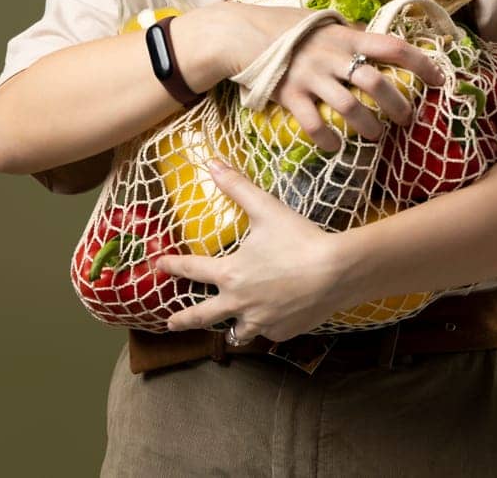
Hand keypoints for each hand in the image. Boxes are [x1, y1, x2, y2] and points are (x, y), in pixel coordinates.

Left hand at [153, 157, 346, 341]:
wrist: (337, 272)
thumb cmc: (299, 239)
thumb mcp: (266, 208)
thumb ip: (237, 186)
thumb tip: (212, 162)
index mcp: (229, 273)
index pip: (192, 269)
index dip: (174, 265)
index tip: (159, 265)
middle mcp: (239, 303)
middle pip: (203, 316)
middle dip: (184, 320)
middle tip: (170, 324)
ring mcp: (261, 321)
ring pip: (237, 332)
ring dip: (230, 329)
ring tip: (229, 330)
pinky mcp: (282, 332)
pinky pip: (267, 333)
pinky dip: (266, 327)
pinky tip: (271, 321)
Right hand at [207, 0, 446, 153]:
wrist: (242, 34)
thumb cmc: (287, 28)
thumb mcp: (324, 23)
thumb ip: (351, 32)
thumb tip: (378, 37)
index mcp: (345, 36)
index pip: (393, 46)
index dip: (421, 63)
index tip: (440, 80)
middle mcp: (331, 56)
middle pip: (375, 82)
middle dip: (397, 104)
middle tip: (407, 119)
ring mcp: (310, 76)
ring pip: (349, 107)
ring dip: (369, 126)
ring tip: (376, 136)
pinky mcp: (289, 95)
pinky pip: (314, 124)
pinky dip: (328, 140)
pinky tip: (336, 147)